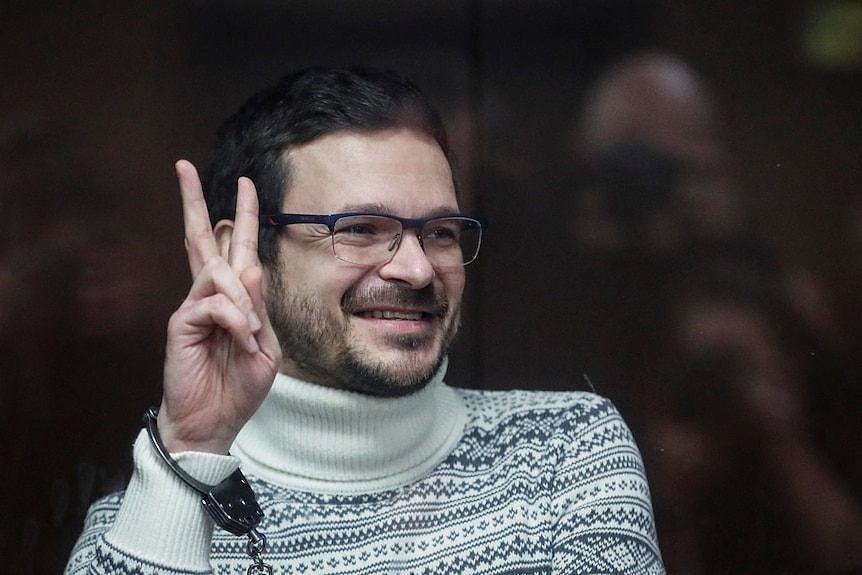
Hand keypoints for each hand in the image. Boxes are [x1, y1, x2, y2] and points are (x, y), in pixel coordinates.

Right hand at [158, 160, 281, 453]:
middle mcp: (209, 296)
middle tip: (182, 166)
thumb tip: (248, 270)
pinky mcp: (180, 323)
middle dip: (193, 201)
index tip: (244, 184)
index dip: (240, 217)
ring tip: (250, 335)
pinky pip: (212, 304)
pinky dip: (234, 320)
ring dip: (242, 300)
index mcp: (233, 299)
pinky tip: (240, 339)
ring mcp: (192, 307)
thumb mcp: (265, 346)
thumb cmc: (239, 386)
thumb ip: (259, 308)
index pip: (234, 250)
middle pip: (199, 238)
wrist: (214, 422)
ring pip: (217, 271)